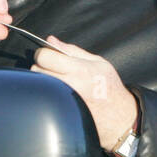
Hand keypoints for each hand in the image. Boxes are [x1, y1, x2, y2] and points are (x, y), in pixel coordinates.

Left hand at [31, 36, 137, 150]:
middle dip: (41, 66)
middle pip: (37, 70)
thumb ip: (72, 50)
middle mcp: (69, 85)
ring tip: (57, 80)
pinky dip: (47, 92)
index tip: (48, 55)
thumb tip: (51, 40)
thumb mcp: (97, 62)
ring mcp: (63, 100)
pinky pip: (44, 97)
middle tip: (53, 68)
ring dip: (43, 79)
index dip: (43, 53)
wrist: (118, 116)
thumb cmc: (110, 87)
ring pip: (39, 84)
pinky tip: (58, 92)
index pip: (45, 56)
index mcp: (79, 69)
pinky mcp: (60, 111)